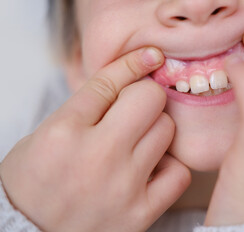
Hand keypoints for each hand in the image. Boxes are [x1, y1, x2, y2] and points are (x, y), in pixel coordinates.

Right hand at [0, 47, 190, 231]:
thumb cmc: (36, 181)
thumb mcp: (47, 133)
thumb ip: (87, 102)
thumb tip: (133, 70)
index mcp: (64, 131)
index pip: (110, 81)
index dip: (133, 63)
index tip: (150, 56)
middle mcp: (96, 155)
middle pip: (149, 99)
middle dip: (146, 97)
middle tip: (136, 111)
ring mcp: (122, 186)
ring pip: (167, 130)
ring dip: (157, 130)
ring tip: (138, 143)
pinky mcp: (140, 213)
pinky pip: (180, 173)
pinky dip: (170, 165)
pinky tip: (152, 169)